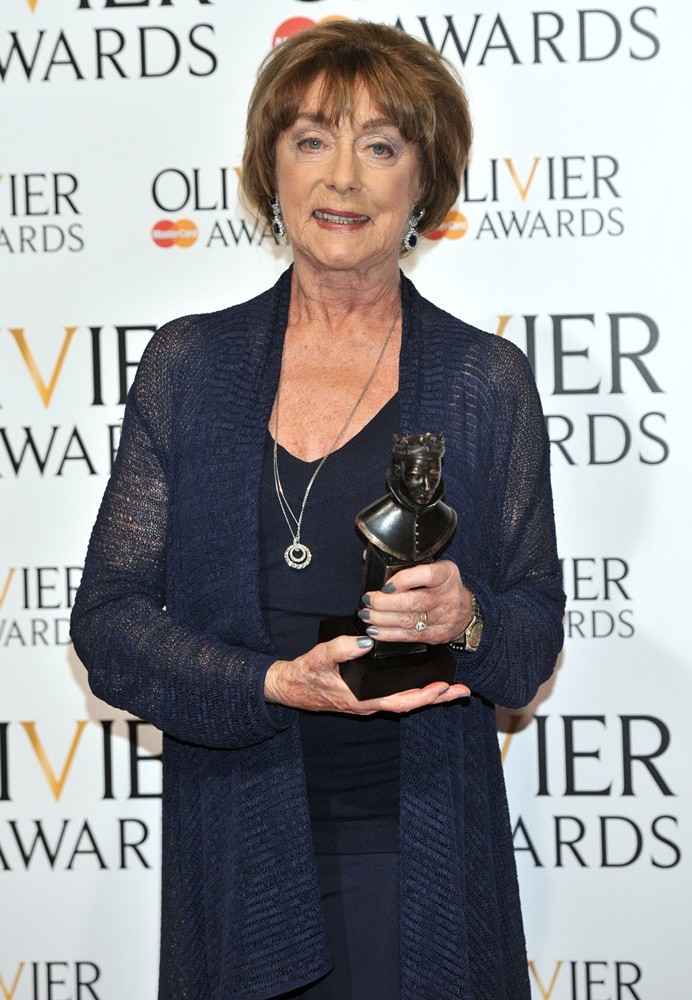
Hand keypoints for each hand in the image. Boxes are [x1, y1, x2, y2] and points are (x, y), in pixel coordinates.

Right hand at [264, 634, 469, 714]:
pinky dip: (414, 691)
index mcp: (363, 700)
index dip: (424, 696)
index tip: (444, 688)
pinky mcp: (367, 696)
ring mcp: (370, 701)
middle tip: (462, 690)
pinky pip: (396, 696)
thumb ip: (342, 648)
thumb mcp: (321, 657)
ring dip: (428, 694)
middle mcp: (370, 704)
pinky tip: (423, 682)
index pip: (401, 701)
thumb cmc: (306, 674)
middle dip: (437, 698)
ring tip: (451, 687)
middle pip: (410, 704)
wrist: (290, 687)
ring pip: (405, 701)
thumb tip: (365, 641)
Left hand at [360, 560, 472, 645]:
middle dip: (386, 603)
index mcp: (446, 574)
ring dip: (383, 619)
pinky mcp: (437, 635)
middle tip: (368, 601)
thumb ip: (404, 564)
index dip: (404, 580)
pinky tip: (375, 630)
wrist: (465, 610)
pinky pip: (410, 636)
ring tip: (367, 615)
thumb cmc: (441, 585)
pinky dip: (389, 634)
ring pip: (410, 620)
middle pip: (415, 601)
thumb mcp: (432, 568)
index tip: (385, 585)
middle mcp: (448, 595)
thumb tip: (369, 557)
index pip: (427, 575)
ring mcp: (444, 617)